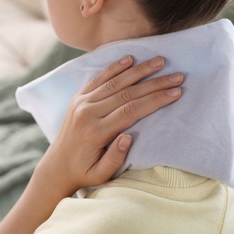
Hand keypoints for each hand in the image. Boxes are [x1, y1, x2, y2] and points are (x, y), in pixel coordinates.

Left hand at [37, 55, 183, 193]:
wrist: (56, 166)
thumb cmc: (83, 172)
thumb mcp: (100, 175)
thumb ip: (115, 157)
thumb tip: (129, 137)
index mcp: (96, 132)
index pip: (131, 111)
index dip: (155, 100)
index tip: (176, 92)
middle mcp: (88, 113)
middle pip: (127, 93)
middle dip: (155, 83)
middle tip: (177, 75)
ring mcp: (81, 103)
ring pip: (115, 82)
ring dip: (139, 70)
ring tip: (160, 61)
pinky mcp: (78, 98)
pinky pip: (99, 79)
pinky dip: (115, 68)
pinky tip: (129, 59)